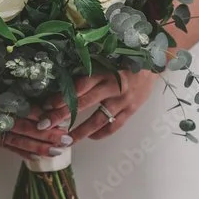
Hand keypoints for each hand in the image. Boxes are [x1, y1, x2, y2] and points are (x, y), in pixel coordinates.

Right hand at [0, 82, 71, 160]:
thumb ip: (12, 96)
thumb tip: (39, 108)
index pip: (20, 121)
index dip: (40, 126)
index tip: (60, 126)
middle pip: (21, 135)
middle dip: (45, 140)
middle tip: (66, 141)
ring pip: (15, 144)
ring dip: (37, 148)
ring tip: (57, 152)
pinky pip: (5, 146)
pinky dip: (21, 152)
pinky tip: (36, 156)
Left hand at [36, 70, 158, 141]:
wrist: (154, 60)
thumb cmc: (125, 57)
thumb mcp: (106, 58)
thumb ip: (89, 69)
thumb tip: (64, 79)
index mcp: (104, 71)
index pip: (79, 86)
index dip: (61, 96)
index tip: (45, 104)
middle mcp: (112, 86)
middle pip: (84, 103)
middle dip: (62, 115)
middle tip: (45, 124)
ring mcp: (123, 100)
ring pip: (98, 119)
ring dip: (80, 131)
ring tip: (66, 140)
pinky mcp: (132, 109)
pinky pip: (115, 125)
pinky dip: (102, 133)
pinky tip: (90, 137)